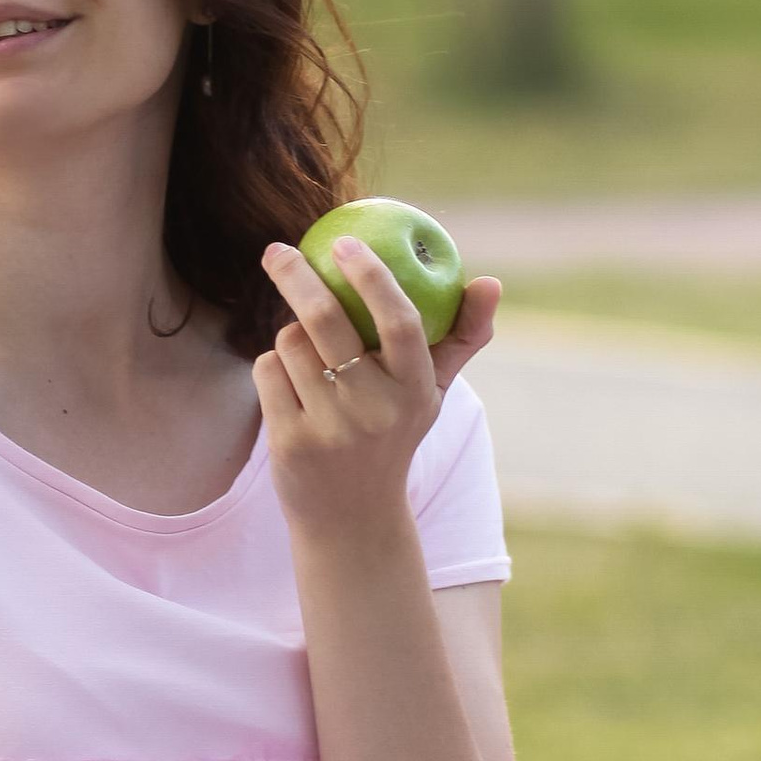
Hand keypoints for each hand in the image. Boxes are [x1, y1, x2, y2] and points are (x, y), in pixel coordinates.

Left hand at [255, 236, 499, 535]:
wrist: (352, 518)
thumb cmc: (393, 435)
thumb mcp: (430, 393)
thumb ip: (460, 337)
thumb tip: (491, 281)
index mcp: (416, 390)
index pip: (399, 321)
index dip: (372, 276)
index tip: (344, 242)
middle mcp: (376, 409)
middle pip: (325, 318)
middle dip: (296, 275)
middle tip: (277, 251)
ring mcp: (330, 427)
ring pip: (290, 342)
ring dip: (290, 337)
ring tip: (309, 363)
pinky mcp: (290, 442)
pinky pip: (268, 371)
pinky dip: (273, 369)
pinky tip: (291, 392)